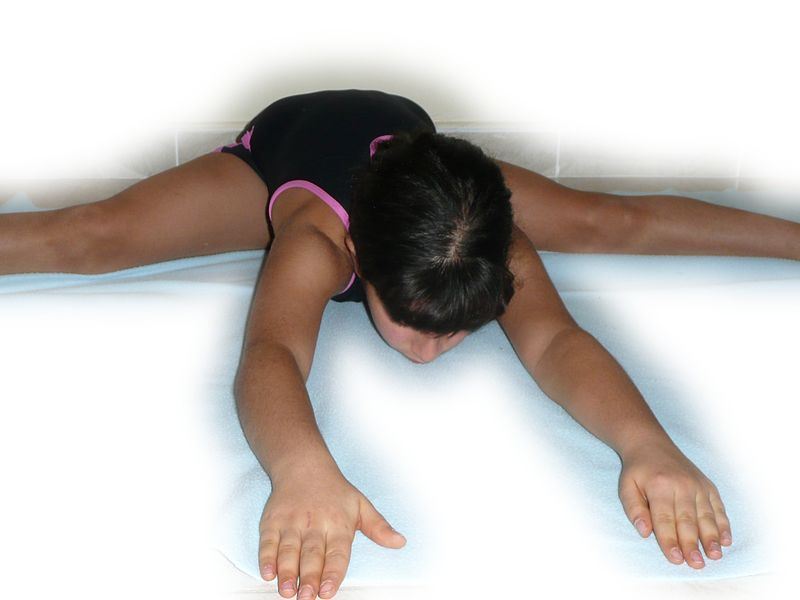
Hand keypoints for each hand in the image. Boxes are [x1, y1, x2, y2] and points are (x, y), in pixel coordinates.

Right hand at [258, 468, 405, 598]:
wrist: (303, 466)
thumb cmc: (334, 490)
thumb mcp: (361, 505)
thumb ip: (379, 528)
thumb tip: (400, 542)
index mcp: (338, 524)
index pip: (337, 552)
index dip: (333, 573)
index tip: (328, 591)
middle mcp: (315, 524)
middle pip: (312, 554)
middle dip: (309, 577)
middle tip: (307, 596)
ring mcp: (292, 522)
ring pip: (289, 550)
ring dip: (287, 572)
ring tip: (287, 590)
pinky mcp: (272, 521)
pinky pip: (268, 541)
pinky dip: (266, 558)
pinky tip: (268, 573)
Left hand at [618, 439, 732, 568]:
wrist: (651, 444)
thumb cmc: (638, 471)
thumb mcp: (626, 486)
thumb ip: (634, 509)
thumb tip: (645, 532)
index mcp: (659, 487)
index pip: (665, 519)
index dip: (670, 541)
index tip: (676, 559)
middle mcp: (681, 485)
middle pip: (687, 520)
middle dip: (692, 544)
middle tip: (697, 564)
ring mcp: (697, 485)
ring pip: (706, 515)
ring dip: (711, 537)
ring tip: (715, 555)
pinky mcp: (708, 485)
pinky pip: (718, 507)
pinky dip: (723, 524)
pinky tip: (726, 540)